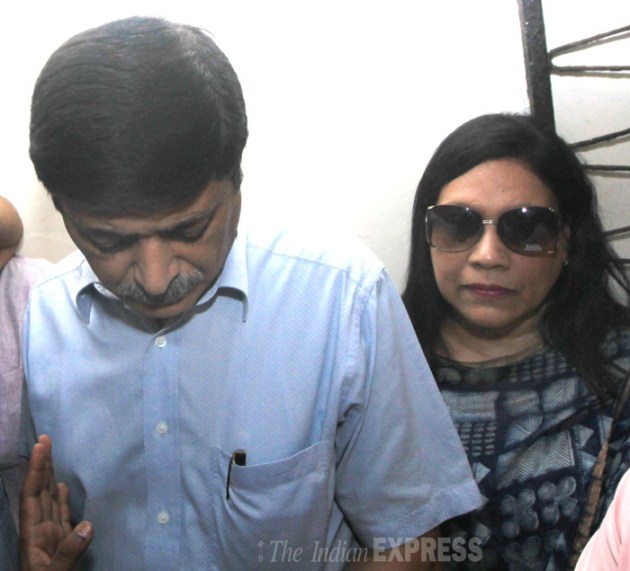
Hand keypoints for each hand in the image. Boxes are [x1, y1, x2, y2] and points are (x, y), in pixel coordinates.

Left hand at [19, 435, 92, 570]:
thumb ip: (68, 554)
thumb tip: (87, 524)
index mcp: (33, 536)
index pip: (33, 495)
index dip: (36, 469)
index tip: (41, 445)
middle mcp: (39, 532)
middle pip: (39, 492)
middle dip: (41, 466)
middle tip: (44, 439)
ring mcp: (49, 538)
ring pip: (49, 501)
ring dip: (50, 477)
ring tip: (51, 456)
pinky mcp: (59, 544)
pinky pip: (60, 515)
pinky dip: (61, 498)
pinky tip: (62, 488)